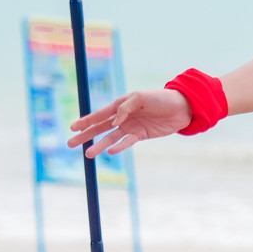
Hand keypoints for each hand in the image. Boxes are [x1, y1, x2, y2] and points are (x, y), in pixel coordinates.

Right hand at [67, 87, 191, 155]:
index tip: (72, 127)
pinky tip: (109, 151)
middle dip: (85, 135)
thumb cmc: (160, 98)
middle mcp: (123, 117)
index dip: (86, 121)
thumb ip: (126, 107)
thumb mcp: (141, 97)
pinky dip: (119, 147)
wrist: (181, 107)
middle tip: (70, 143)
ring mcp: (131, 127)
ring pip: (110, 138)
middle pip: (100, 128)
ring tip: (87, 153)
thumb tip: (114, 121)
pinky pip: (127, 142)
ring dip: (99, 145)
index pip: (99, 114)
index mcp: (120, 104)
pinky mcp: (141, 135)